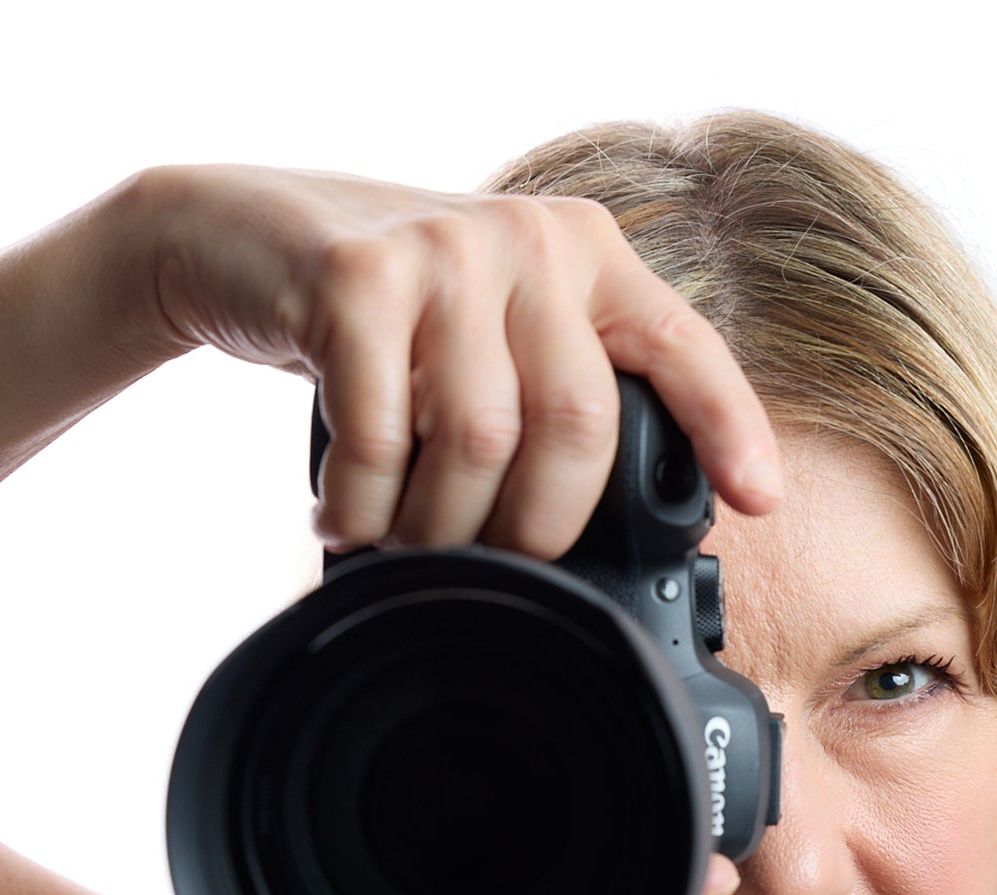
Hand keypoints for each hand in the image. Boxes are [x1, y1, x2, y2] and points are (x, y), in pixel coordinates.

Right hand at [121, 164, 782, 554]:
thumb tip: (617, 532)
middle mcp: (532, 240)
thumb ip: (559, 381)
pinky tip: (345, 517)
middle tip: (495, 564)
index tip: (762, 501)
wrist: (234, 230)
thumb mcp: (496, 322)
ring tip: (407, 544)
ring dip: (443, 524)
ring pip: (481, 439)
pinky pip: (383, 430)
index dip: (731, 427)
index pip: (686, 346)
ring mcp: (444, 248)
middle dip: (541, 525)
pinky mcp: (354, 274)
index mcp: (590, 254)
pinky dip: (364, 500)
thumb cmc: (391, 309)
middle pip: (580, 425)